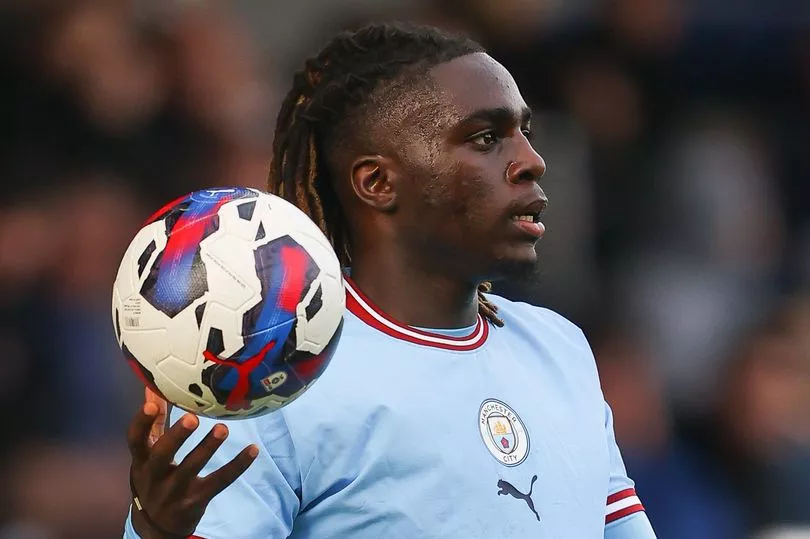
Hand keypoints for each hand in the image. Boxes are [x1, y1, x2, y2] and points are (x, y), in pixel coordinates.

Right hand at [127, 392, 258, 537]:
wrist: (157, 526)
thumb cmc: (154, 479)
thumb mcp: (147, 455)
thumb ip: (153, 424)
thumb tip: (152, 388)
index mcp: (141, 460)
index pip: (135, 439)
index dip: (142, 422)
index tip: (152, 404)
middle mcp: (155, 475)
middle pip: (161, 455)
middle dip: (176, 436)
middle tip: (192, 417)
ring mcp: (176, 490)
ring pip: (192, 468)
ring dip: (208, 447)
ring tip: (222, 428)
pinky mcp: (197, 500)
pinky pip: (219, 482)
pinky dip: (237, 466)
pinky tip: (253, 450)